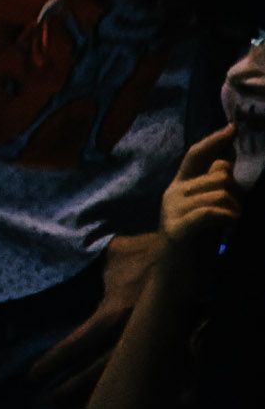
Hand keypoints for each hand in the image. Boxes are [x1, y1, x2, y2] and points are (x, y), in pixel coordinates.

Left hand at [28, 228, 165, 408]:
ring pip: (124, 379)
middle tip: (52, 407)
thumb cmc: (140, 254)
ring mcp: (156, 342)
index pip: (82, 341)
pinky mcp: (170, 348)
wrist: (188, 257)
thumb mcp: (110, 258)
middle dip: (75, 390)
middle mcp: (138, 330)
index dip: (58, 360)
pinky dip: (133, 395)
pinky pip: (150, 378)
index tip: (34, 376)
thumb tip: (56, 261)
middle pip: (102, 370)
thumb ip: (86, 267)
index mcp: (119, 308)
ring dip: (98, 399)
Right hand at [159, 124, 240, 266]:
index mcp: (179, 187)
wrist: (177, 280)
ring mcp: (172, 210)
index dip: (214, 140)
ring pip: (219, 194)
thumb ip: (212, 189)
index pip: (196, 155)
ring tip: (231, 225)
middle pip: (217, 176)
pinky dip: (226, 218)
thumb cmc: (197, 247)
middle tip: (236, 213)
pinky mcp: (177, 229)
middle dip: (237, 192)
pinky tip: (227, 229)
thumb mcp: (208, 213)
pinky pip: (211, 212)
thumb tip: (224, 163)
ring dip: (235, 210)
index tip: (233, 127)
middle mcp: (172, 194)